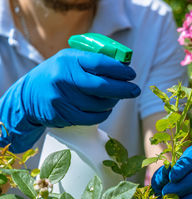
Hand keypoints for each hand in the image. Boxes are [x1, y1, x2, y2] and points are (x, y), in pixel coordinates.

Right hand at [0, 48, 139, 152]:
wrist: (28, 97)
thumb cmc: (57, 75)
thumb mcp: (70, 60)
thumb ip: (93, 61)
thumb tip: (123, 65)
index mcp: (68, 60)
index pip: (100, 63)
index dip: (119, 70)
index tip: (131, 74)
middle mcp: (63, 78)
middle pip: (102, 86)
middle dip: (123, 89)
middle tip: (135, 90)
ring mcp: (61, 98)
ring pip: (99, 104)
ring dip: (112, 102)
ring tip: (115, 99)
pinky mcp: (62, 115)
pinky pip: (92, 117)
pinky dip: (103, 114)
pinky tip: (105, 109)